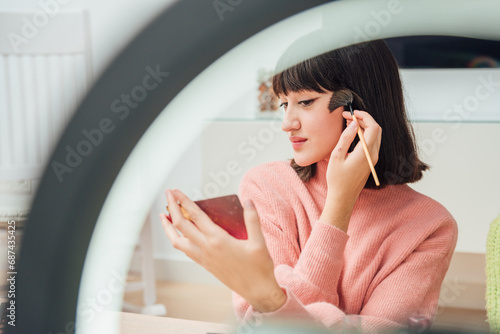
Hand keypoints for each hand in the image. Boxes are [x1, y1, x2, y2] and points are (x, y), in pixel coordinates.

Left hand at [160, 189, 285, 312]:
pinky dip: (177, 239)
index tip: (176, 191)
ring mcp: (203, 257)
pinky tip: (179, 235)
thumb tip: (248, 201)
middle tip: (168, 195)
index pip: (195, 216)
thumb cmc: (258, 268)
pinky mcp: (204, 264)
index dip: (184, 201)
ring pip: (177, 241)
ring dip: (168, 227)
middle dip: (172, 208)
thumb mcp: (259, 242)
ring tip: (164, 216)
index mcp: (218, 240)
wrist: (256, 291)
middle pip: (181, 225)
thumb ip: (252, 219)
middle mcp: (206, 248)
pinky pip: (185, 250)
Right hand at [320, 110, 381, 230]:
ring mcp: (373, 158)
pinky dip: (364, 135)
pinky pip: (371, 143)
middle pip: (376, 129)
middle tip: (348, 117)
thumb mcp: (337, 156)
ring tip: (348, 123)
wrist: (343, 197)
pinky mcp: (370, 161)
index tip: (352, 113)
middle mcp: (373, 154)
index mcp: (366, 152)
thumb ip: (346, 138)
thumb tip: (354, 123)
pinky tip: (352, 134)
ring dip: (364, 127)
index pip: (373, 127)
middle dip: (364, 119)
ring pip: (374, 136)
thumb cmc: (337, 179)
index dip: (364, 116)